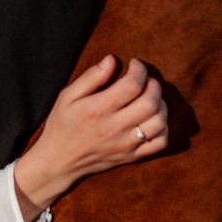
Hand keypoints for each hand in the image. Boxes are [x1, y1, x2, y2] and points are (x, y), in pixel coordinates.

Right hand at [12, 55, 168, 220]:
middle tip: (145, 81)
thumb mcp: (67, 96)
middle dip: (153, 85)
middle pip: (150, 102)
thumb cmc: (61, 125)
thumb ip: (91, 77)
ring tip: (150, 98)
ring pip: (159, 122)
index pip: (132, 85)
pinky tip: (152, 120)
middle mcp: (114, 127)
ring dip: (160, 105)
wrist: (58, 161)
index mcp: (98, 110)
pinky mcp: (131, 156)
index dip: (139, 70)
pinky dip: (163, 128)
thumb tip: (112, 60)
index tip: (134, 65)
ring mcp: (125, 144)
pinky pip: (159, 143)